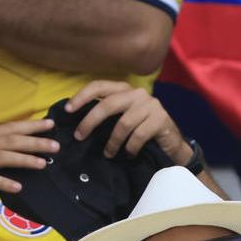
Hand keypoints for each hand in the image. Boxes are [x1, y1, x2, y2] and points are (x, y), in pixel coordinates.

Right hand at [0, 118, 55, 192]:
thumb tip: (21, 138)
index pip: (11, 127)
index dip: (31, 125)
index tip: (51, 123)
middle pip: (11, 140)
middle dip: (34, 142)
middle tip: (56, 146)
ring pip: (3, 157)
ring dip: (23, 159)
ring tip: (42, 164)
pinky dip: (4, 182)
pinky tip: (19, 187)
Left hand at [66, 81, 191, 164]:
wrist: (171, 142)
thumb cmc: (141, 129)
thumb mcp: (122, 116)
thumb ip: (107, 112)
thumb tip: (77, 118)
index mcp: (126, 90)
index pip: (100, 86)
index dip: (82, 96)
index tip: (68, 110)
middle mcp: (139, 94)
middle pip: (109, 104)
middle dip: (90, 121)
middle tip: (80, 136)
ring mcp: (151, 106)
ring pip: (123, 123)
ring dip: (112, 142)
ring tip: (108, 153)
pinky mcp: (161, 119)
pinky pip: (138, 135)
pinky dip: (130, 147)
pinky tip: (129, 153)